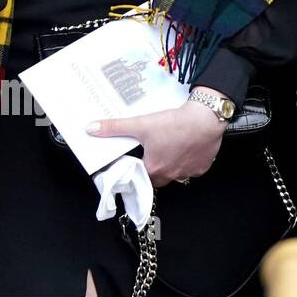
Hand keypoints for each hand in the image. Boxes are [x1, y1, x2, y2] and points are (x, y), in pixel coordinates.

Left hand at [87, 91, 226, 187]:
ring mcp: (189, 172)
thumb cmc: (173, 124)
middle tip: (149, 152)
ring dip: (169, 164)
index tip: (134, 160)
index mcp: (154, 168)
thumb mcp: (139, 124)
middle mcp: (172, 174)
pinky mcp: (203, 166)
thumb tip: (91, 128)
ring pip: (175, 173)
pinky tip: (183, 146)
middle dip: (152, 167)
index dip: (136, 169)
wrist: (205, 119)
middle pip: (157, 177)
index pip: (140, 176)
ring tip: (166, 147)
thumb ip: (114, 127)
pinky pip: (191, 168)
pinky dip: (186, 160)